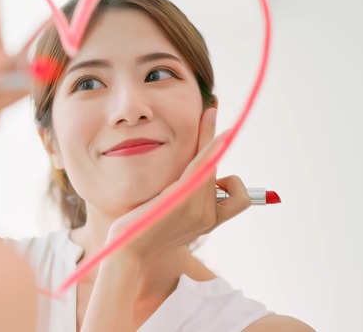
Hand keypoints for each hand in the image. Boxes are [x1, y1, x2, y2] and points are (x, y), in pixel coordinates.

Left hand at [107, 108, 251, 260]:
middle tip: (211, 110)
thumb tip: (190, 180)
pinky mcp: (182, 200)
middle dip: (218, 141)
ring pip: (212, 164)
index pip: (236, 195)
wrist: (127, 252)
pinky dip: (209, 146)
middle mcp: (209, 217)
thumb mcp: (170, 218)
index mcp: (208, 222)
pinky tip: (212, 129)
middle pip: (222, 171)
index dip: (231, 177)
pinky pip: (202, 167)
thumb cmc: (142, 234)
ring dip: (212, 135)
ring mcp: (198, 210)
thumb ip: (183, 200)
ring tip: (210, 109)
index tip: (220, 154)